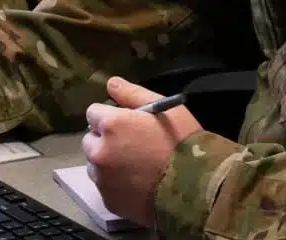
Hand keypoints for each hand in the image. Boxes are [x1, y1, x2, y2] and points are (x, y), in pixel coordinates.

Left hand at [82, 77, 201, 227]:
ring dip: (107, 162)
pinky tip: (136, 183)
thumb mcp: (165, 108)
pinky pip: (104, 186)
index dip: (111, 116)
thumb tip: (111, 83)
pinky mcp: (108, 201)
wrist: (195, 188)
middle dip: (105, 140)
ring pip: (95, 165)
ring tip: (134, 166)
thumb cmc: (182, 142)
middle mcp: (99, 151)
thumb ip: (133, 93)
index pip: (93, 112)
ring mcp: (102, 179)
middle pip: (90, 140)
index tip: (126, 123)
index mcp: (111, 124)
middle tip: (131, 145)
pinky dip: (115, 183)